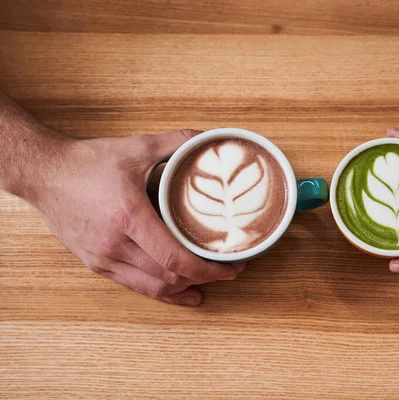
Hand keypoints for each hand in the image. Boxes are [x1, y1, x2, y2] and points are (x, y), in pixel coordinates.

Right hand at [32, 129, 243, 304]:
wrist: (45, 174)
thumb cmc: (89, 162)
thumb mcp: (137, 147)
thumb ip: (177, 141)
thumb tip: (208, 140)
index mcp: (129, 217)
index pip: (175, 259)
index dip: (208, 270)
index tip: (231, 267)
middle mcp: (115, 244)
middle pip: (169, 277)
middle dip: (205, 278)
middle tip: (230, 270)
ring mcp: (103, 259)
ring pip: (153, 287)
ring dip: (185, 288)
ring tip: (209, 282)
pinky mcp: (96, 264)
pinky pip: (134, 286)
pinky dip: (162, 292)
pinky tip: (181, 293)